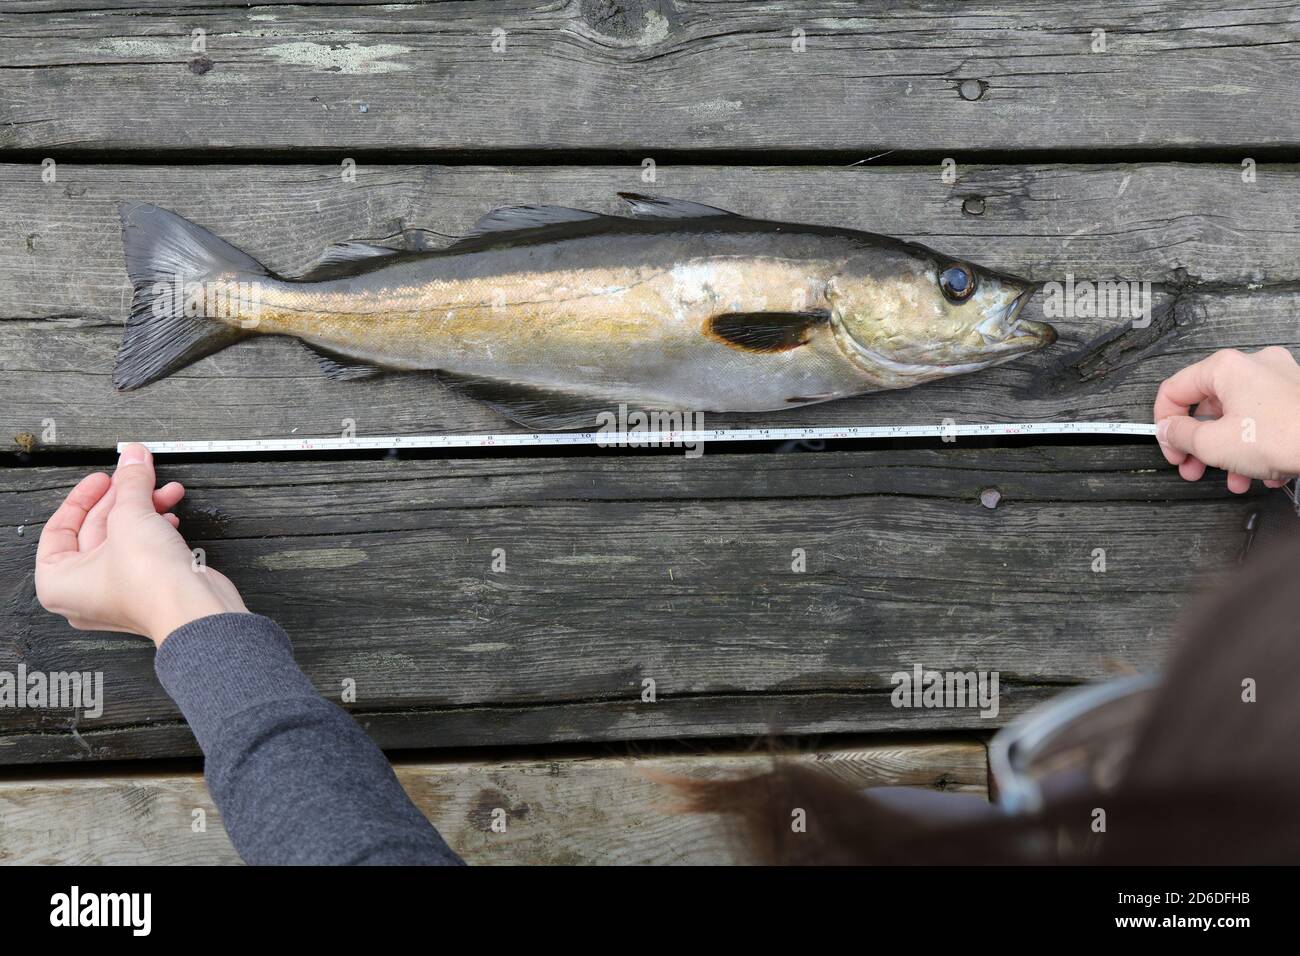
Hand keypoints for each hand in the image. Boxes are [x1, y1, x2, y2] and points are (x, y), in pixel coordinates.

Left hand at [35, 443, 247, 646]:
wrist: (193, 609)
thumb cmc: (148, 584)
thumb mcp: (130, 516)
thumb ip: (130, 482)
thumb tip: (133, 458)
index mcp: (59, 583)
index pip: (59, 529)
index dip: (82, 497)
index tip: (103, 479)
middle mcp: (84, 592)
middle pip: (97, 530)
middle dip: (123, 498)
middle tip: (136, 473)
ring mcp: (118, 592)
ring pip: (125, 538)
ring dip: (146, 508)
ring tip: (164, 490)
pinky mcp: (147, 588)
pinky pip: (144, 550)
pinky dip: (156, 528)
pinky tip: (171, 512)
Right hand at [1154, 347, 1299, 492]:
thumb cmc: (1287, 435)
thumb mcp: (1213, 444)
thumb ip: (1181, 435)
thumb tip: (1168, 430)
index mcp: (1226, 367)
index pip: (1174, 390)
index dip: (1164, 424)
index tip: (1170, 446)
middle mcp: (1254, 366)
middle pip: (1208, 406)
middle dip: (1198, 444)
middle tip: (1192, 466)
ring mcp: (1280, 380)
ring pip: (1238, 417)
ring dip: (1227, 452)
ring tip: (1230, 478)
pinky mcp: (1298, 398)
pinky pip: (1265, 421)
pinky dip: (1256, 446)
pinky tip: (1261, 471)